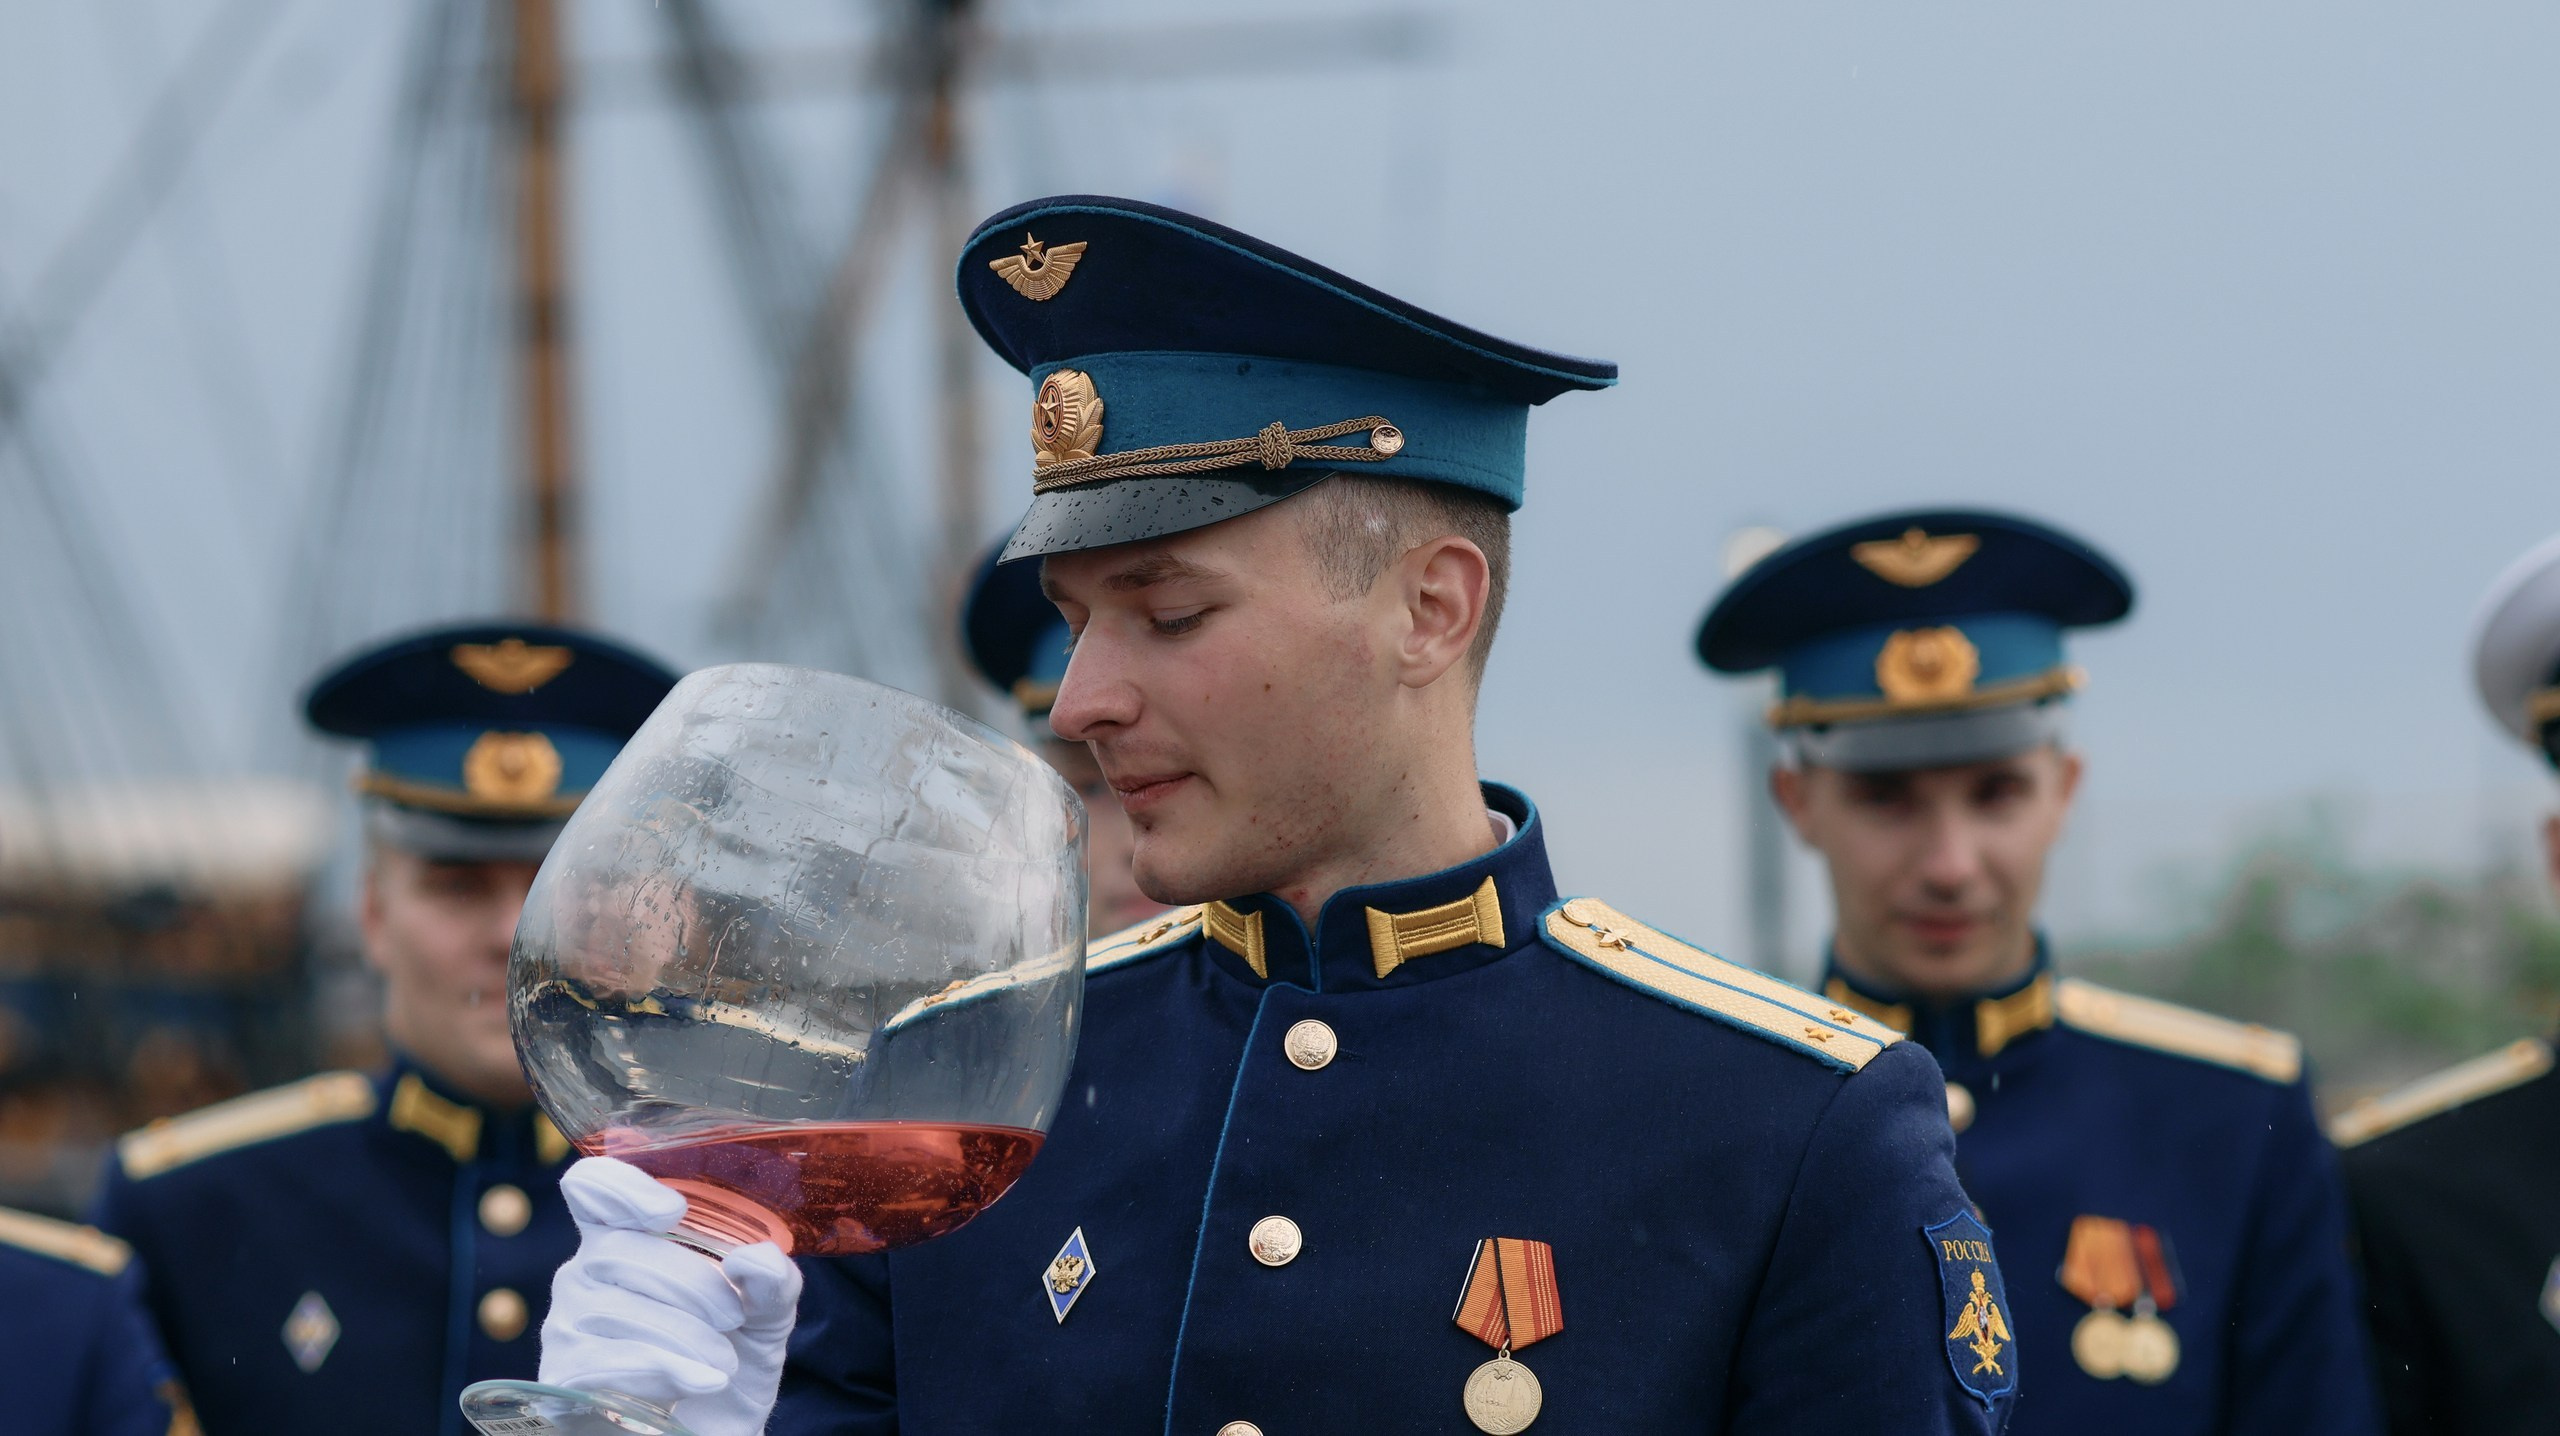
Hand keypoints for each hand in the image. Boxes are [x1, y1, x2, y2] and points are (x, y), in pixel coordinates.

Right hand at [540, 1158, 802, 1435]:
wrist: (718, 1428)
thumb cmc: (733, 1353)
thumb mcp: (768, 1311)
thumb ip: (773, 1279)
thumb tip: (752, 1259)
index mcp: (626, 1236)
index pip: (592, 1188)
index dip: (622, 1188)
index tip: (674, 1212)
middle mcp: (585, 1273)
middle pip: (615, 1250)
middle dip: (688, 1282)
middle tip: (734, 1316)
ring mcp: (566, 1325)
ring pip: (612, 1308)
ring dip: (682, 1334)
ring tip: (723, 1361)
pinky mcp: (563, 1376)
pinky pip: (599, 1361)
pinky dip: (660, 1368)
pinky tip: (700, 1381)